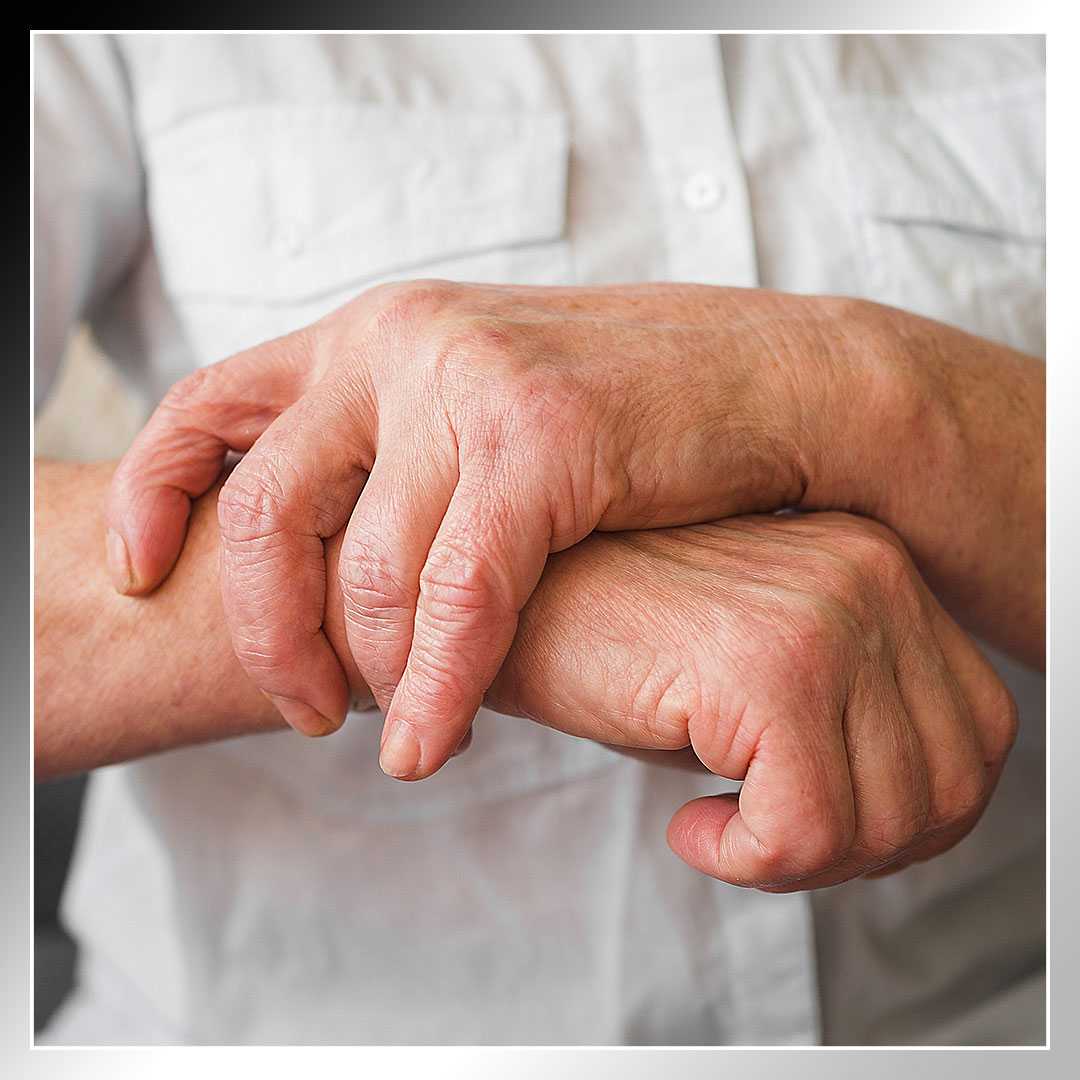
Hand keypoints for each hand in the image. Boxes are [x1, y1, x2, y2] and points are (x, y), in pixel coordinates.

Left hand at [106, 281, 877, 777]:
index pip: (211, 404)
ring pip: (366, 573)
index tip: (143, 569)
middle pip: (266, 509)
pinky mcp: (543, 442)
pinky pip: (459, 598)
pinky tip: (437, 741)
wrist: (779, 381)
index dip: (155, 492)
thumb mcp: (484, 403)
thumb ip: (399, 450)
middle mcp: (405, 339)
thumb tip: (326, 545)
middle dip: (267, 631)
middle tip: (307, 709)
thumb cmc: (631, 413)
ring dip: (373, 678)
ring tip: (403, 733)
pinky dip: (440, 687)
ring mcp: (472, 384)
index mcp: (379, 330)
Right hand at [482, 512, 1017, 889]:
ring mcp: (824, 614)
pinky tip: (692, 825)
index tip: (816, 827)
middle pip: (951, 783)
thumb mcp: (756, 674)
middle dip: (860, 852)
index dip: (911, 817)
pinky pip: (806, 829)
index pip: (978, 732)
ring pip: (888, 819)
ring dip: (801, 861)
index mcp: (877, 568)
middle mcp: (868, 575)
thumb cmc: (613, 645)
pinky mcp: (764, 664)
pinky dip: (751, 860)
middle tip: (764, 842)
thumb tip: (910, 821)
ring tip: (723, 829)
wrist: (498, 603)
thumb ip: (850, 721)